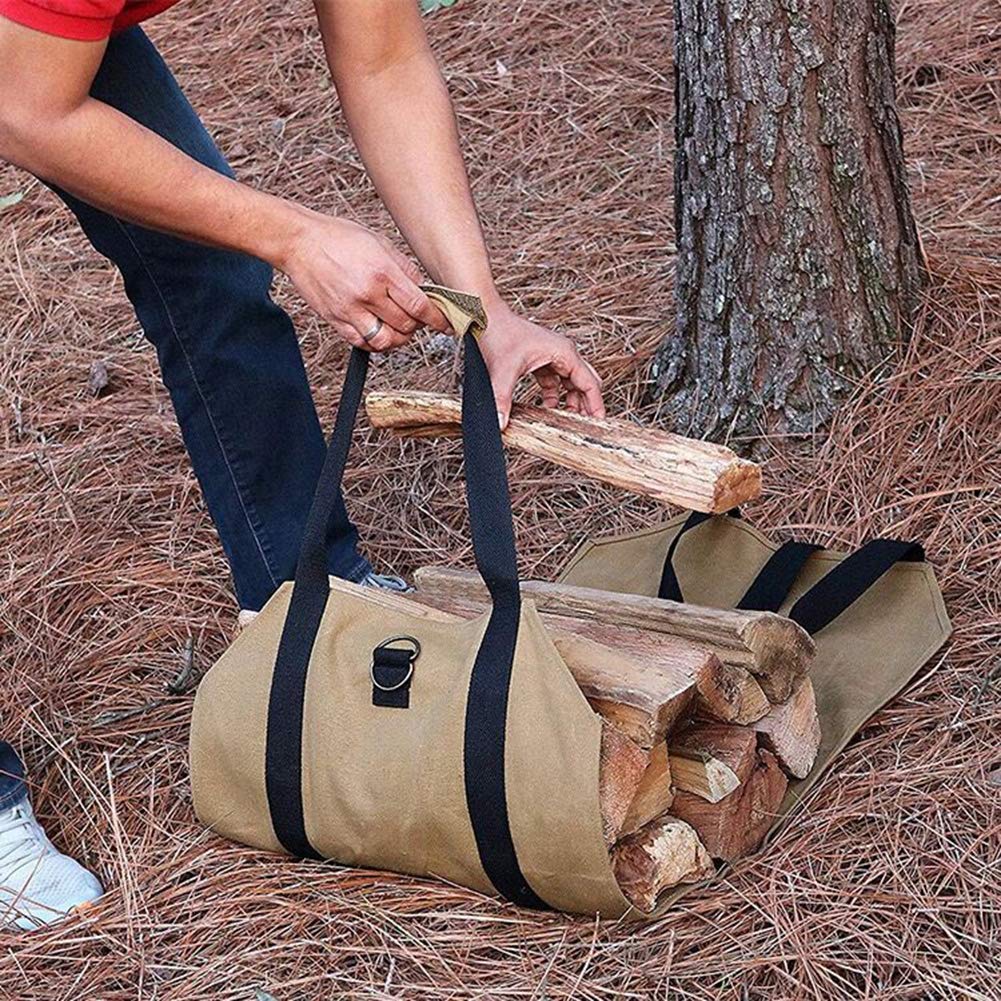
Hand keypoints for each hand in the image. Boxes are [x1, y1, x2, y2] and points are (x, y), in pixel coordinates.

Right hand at [280, 211, 448, 349]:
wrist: (298, 241)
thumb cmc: (338, 238)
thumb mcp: (379, 243)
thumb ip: (404, 269)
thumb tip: (424, 290)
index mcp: (382, 272)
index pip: (419, 306)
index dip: (437, 319)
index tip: (446, 323)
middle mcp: (367, 294)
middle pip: (406, 325)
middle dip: (418, 325)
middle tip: (417, 317)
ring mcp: (349, 310)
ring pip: (386, 341)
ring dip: (399, 338)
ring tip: (399, 327)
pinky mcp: (335, 320)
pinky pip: (363, 343)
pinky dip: (376, 342)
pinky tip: (380, 330)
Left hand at [478, 302, 605, 427]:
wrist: (484, 316)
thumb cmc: (499, 332)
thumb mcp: (503, 370)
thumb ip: (503, 399)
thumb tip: (501, 423)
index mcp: (564, 353)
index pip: (590, 384)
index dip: (596, 405)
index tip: (598, 424)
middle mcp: (562, 353)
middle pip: (585, 383)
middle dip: (585, 405)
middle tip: (582, 426)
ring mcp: (552, 355)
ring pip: (571, 383)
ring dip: (570, 401)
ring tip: (565, 421)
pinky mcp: (540, 359)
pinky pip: (555, 382)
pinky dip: (554, 396)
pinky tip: (546, 408)